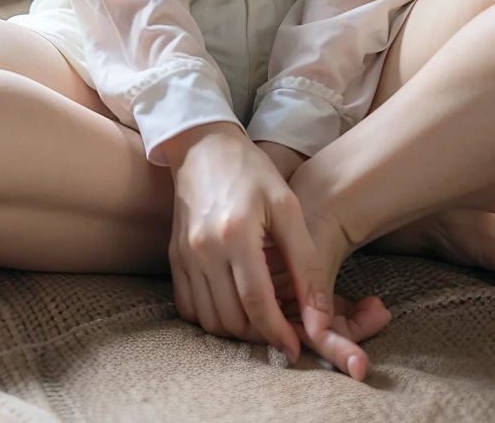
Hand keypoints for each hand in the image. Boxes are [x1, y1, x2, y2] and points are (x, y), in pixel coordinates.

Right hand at [162, 122, 375, 377]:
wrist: (204, 147)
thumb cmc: (252, 172)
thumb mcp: (287, 209)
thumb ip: (306, 265)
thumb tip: (320, 320)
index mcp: (235, 233)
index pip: (257, 303)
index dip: (278, 333)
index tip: (295, 348)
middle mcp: (203, 249)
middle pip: (232, 319)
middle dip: (260, 335)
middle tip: (281, 333)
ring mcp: (184, 255)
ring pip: (210, 320)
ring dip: (237, 329)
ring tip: (261, 320)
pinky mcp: (174, 258)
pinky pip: (189, 308)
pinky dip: (212, 317)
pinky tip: (233, 305)